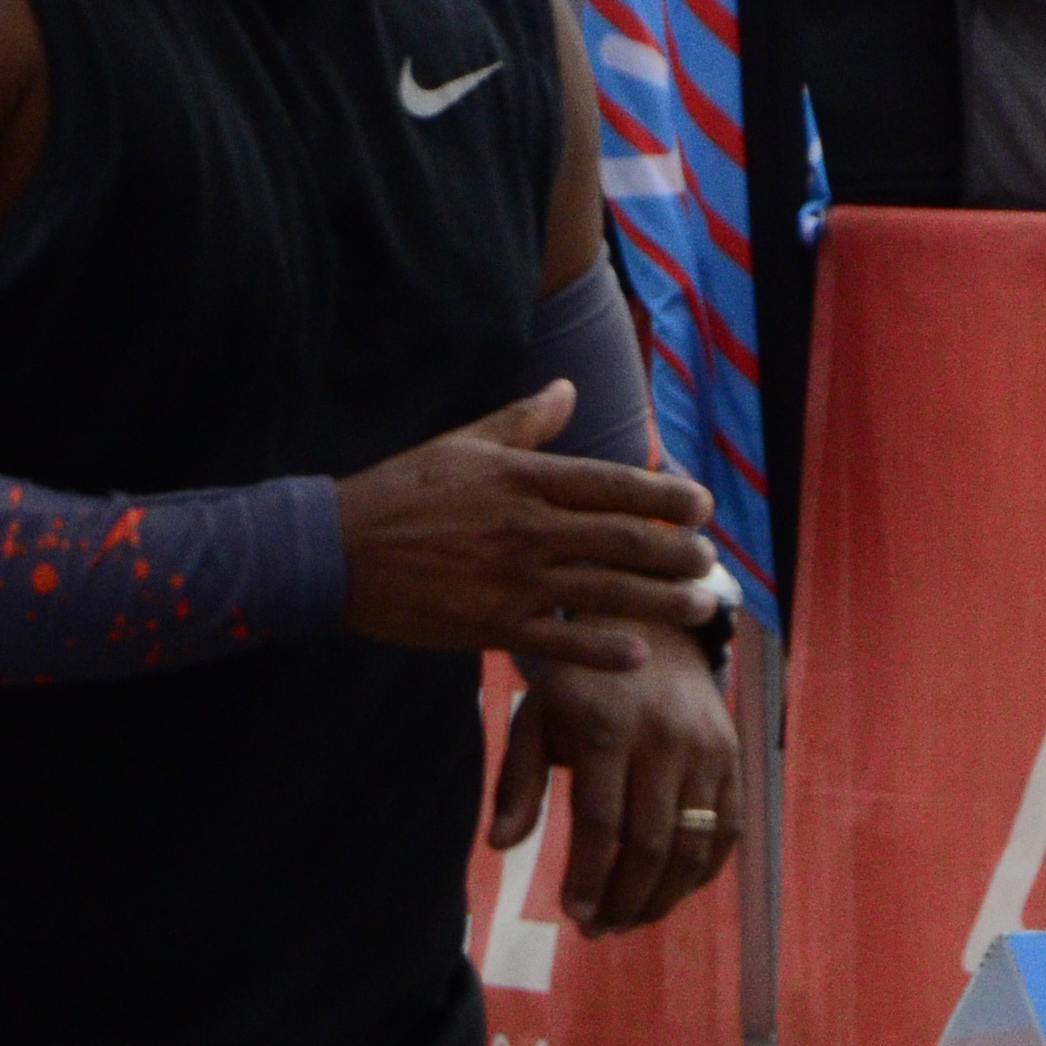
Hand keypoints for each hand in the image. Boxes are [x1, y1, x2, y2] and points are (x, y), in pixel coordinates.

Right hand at [334, 382, 714, 669]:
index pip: (610, 484)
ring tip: (699, 606)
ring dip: (661, 601)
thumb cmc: (399, 492)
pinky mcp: (490, 625)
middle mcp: (526, 527)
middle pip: (622, 539)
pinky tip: (639, 655)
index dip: (664, 497)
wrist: (335, 550)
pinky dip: (604, 650)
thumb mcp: (461, 444)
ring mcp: (511, 580)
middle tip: (709, 562)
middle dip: (676, 553)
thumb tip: (567, 390)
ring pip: (605, 591)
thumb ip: (522, 422)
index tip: (702, 507)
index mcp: (522, 478)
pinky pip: (561, 641)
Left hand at [492, 639, 743, 936]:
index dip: (589, 878)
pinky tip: (671, 892)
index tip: (574, 915)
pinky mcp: (733, 758)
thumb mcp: (535, 718)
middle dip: (625, 900)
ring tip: (631, 921)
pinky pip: (727, 831)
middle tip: (600, 931)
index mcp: (605, 730)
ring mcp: (705, 750)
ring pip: (694, 846)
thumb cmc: (581, 686)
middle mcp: (662, 739)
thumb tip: (499, 845)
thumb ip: (518, 782)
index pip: (601, 823)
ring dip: (663, 898)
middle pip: (651, 844)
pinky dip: (702, 872)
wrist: (652, 631)